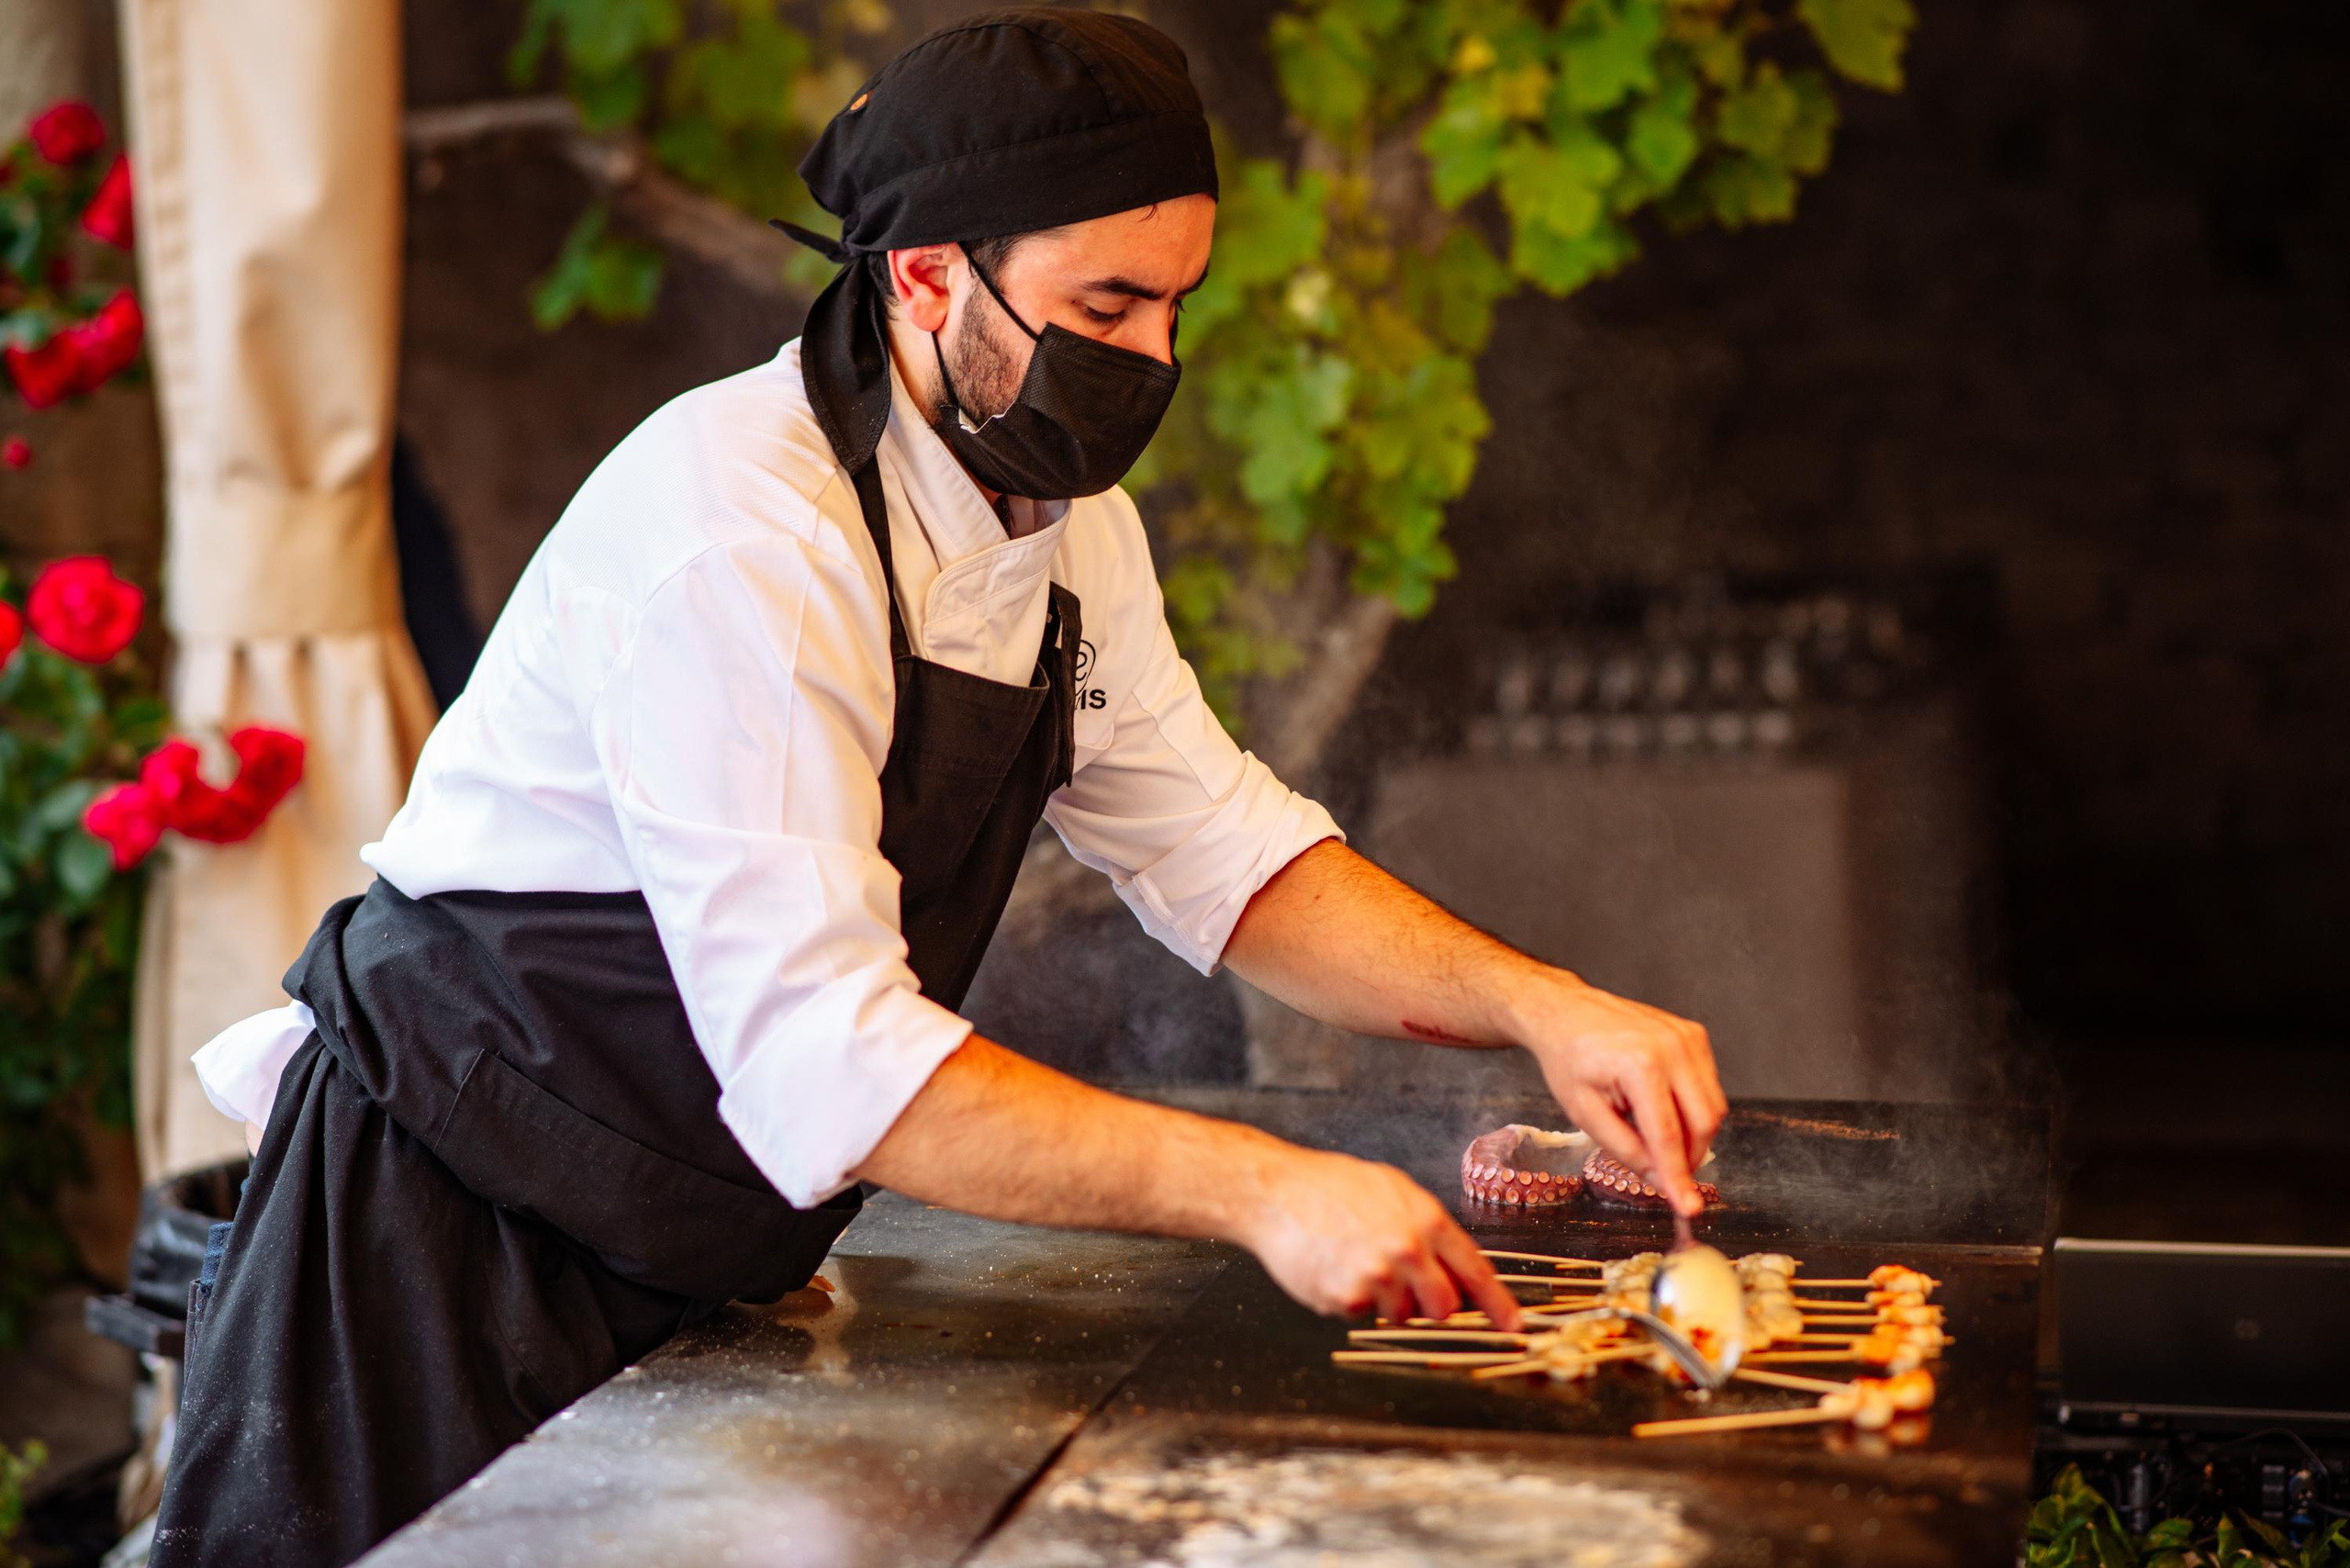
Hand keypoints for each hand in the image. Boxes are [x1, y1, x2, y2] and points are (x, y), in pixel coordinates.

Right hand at [1237, 1146, 1522, 1329]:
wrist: (1277, 1193)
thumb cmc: (1332, 1187)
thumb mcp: (1392, 1190)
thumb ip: (1427, 1227)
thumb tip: (1454, 1266)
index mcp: (1426, 1220)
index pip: (1475, 1271)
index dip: (1497, 1303)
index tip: (1513, 1325)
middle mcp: (1408, 1250)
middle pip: (1443, 1307)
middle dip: (1429, 1304)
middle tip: (1404, 1283)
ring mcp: (1377, 1277)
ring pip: (1400, 1314)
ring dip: (1384, 1299)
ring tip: (1354, 1261)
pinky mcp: (1346, 1297)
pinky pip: (1362, 1314)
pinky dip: (1350, 1298)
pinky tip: (1332, 1267)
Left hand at [1512, 973, 1726, 1216]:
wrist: (1566, 1012)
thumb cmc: (1568, 1060)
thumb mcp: (1584, 1114)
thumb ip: (1625, 1150)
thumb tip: (1661, 1182)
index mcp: (1640, 1066)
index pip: (1669, 1137)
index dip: (1679, 1178)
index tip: (1689, 1210)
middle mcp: (1672, 1047)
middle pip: (1705, 1122)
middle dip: (1690, 1156)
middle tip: (1663, 1172)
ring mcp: (1688, 1037)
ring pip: (1714, 1106)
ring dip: (1692, 1133)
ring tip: (1650, 1131)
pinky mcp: (1694, 1035)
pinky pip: (1708, 1086)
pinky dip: (1692, 1107)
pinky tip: (1659, 1105)